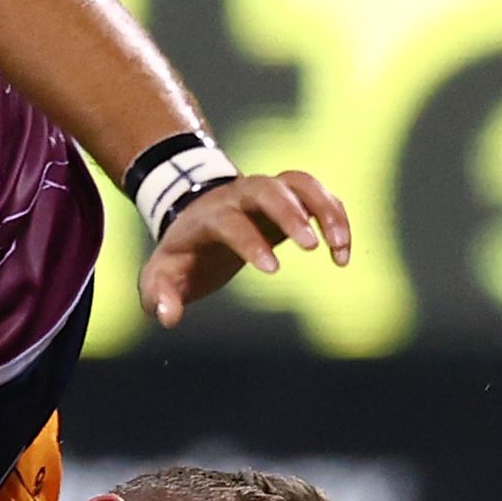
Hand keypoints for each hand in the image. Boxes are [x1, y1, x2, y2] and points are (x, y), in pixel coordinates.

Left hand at [136, 169, 350, 328]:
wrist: (192, 216)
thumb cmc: (181, 254)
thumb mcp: (161, 276)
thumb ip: (159, 295)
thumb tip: (168, 318)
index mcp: (207, 217)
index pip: (229, 222)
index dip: (250, 242)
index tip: (273, 270)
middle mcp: (238, 197)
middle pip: (267, 189)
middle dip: (290, 213)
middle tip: (313, 247)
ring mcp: (265, 192)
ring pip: (299, 183)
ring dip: (324, 208)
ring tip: (340, 247)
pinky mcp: (288, 197)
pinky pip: (317, 193)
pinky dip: (335, 215)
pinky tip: (342, 252)